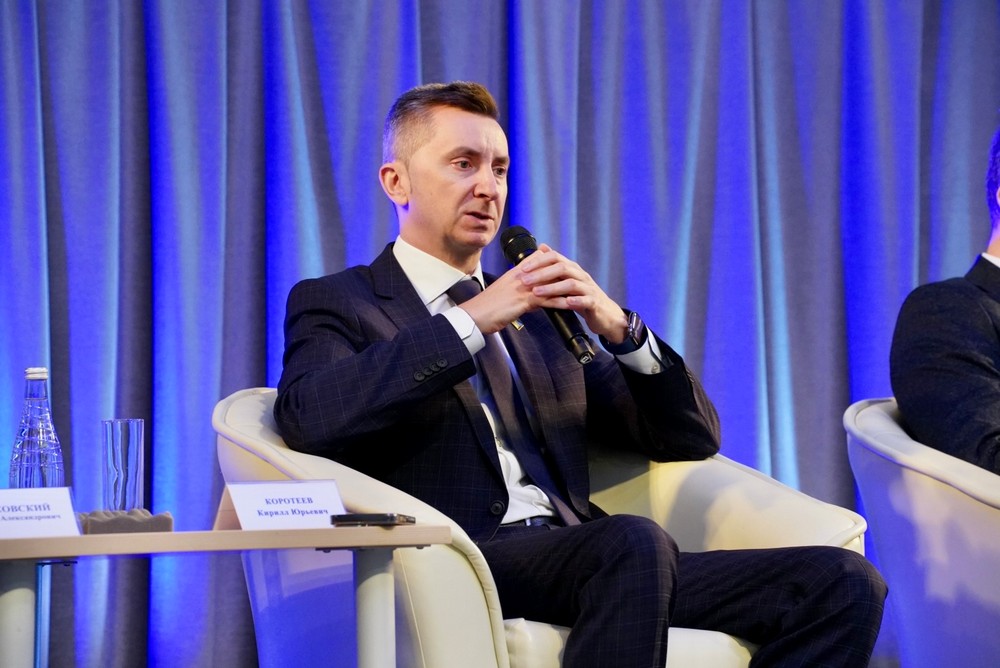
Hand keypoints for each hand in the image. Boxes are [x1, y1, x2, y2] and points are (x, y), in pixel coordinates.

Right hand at [460, 244, 628, 340]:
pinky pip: (546, 300)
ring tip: (580, 291)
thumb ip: (517, 293)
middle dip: (564, 273)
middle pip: (547, 269)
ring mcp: (522, 288)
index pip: (537, 261)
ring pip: (550, 284)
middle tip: (579, 277)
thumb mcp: (502, 295)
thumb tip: (530, 299)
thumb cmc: (485, 308)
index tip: (564, 264)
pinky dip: (560, 302)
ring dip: (566, 287)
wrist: (473, 316)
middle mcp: (520, 278)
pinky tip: (571, 305)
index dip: (552, 262)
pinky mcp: (523, 301)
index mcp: (514, 274)